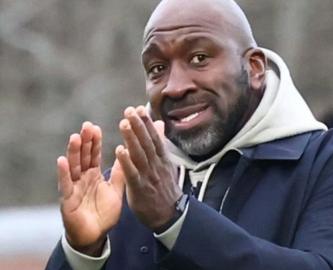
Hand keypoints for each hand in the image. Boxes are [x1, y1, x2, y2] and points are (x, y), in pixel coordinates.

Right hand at [57, 122, 124, 255]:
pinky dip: (63, 173)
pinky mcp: (68, 200)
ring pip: (73, 167)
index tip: (95, 127)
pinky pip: (66, 184)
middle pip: (82, 157)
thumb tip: (127, 155)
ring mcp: (74, 188)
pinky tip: (61, 160)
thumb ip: (120, 174)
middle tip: (86, 125)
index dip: (94, 142)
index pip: (94, 155)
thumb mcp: (115, 190)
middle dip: (84, 141)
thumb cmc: (104, 213)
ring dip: (73, 152)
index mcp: (94, 175)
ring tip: (75, 137)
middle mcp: (82, 179)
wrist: (95, 236)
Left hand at [116, 106, 181, 231]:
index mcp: (162, 158)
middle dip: (139, 125)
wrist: (169, 215)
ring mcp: (149, 175)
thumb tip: (159, 125)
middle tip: (129, 110)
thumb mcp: (166, 164)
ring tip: (124, 123)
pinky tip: (119, 150)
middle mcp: (156, 164)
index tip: (139, 108)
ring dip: (132, 138)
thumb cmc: (164, 188)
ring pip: (140, 154)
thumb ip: (160, 144)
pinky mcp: (140, 188)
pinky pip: (132, 172)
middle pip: (147, 142)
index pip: (154, 137)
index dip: (146, 123)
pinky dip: (126, 161)